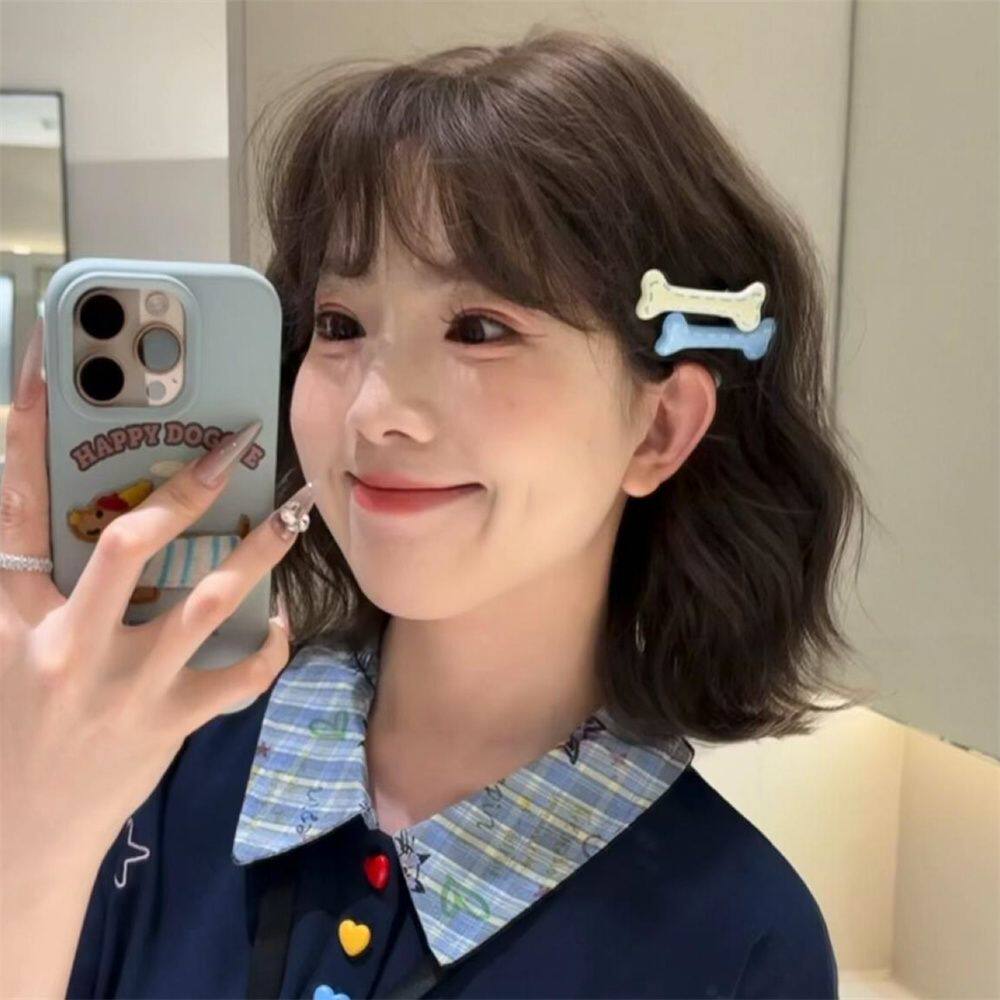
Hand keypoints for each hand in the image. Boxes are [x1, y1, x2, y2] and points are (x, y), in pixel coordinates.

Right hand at [0, 318, 306, 857]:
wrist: (22, 832)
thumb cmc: (14, 724)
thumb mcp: (5, 643)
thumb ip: (32, 578)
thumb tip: (69, 508)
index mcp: (15, 615)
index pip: (15, 505)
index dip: (30, 433)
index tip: (50, 368)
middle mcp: (68, 645)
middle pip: (129, 544)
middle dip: (185, 489)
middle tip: (233, 447)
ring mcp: (125, 687)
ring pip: (207, 602)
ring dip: (257, 552)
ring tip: (291, 512)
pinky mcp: (169, 723)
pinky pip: (237, 678)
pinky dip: (269, 647)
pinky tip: (282, 621)